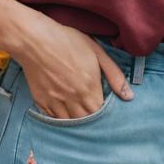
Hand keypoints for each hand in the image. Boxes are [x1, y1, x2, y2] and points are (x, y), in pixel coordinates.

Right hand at [15, 18, 133, 119]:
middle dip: (92, 119)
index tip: (104, 108)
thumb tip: (129, 96)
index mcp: (89, 87)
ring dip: (77, 121)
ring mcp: (56, 102)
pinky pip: (54, 119)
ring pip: (70, 123)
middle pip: (87, 121)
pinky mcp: (41, 101)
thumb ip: (114, 75)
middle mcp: (73, 99)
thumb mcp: (96, 51)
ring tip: (80, 113)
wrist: (35, 40)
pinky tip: (65, 112)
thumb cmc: (67, 41)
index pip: (101, 113)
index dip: (105, 113)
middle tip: (93, 112)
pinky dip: (61, 119)